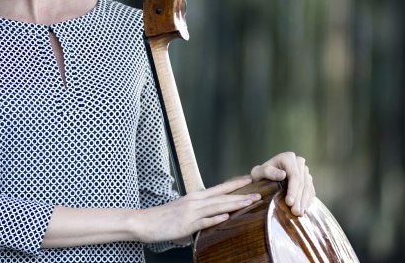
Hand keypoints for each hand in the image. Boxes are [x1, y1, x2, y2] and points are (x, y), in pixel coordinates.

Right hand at [133, 176, 260, 243]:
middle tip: (259, 193)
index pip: (219, 188)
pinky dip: (215, 219)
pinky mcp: (185, 225)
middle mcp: (195, 202)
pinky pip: (203, 222)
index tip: (250, 179)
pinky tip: (226, 217)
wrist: (144, 222)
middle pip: (222, 196)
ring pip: (216, 206)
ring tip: (250, 202)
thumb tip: (212, 218)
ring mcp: (190, 213)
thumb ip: (199, 213)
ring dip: (234, 204)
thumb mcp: (184, 211)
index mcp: (195, 198)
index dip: (235, 184)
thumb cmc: (164, 218)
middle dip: (242, 194)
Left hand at [250, 151, 314, 215]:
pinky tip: (303, 210)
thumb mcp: (258, 172)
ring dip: (304, 202)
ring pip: (308, 188)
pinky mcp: (308, 179)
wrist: (265, 177)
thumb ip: (267, 172)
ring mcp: (305, 171)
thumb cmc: (260, 175)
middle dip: (299, 199)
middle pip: (302, 183)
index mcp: (288, 158)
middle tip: (295, 212)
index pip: (294, 176)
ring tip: (299, 213)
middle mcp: (299, 162)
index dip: (293, 190)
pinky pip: (311, 191)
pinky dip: (307, 201)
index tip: (289, 202)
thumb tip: (282, 174)